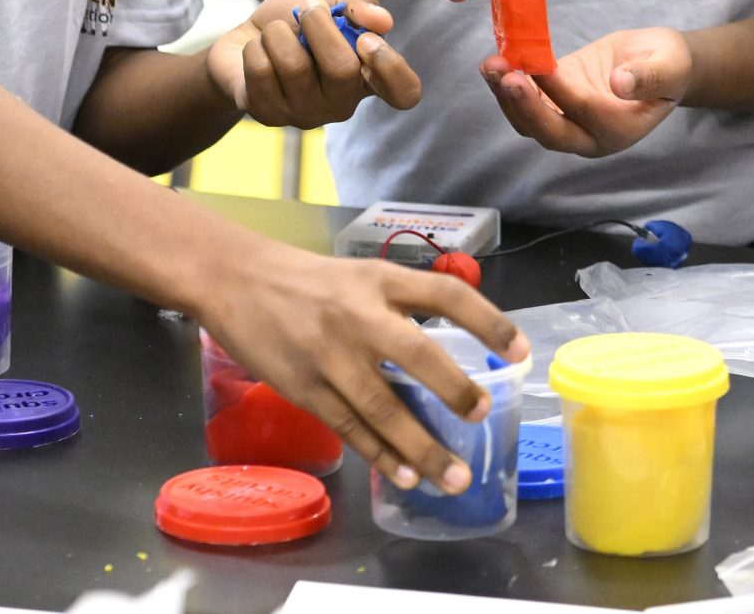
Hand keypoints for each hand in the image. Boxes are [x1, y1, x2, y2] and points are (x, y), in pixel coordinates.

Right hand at [195, 241, 526, 495]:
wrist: (233, 279)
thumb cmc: (304, 282)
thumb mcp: (359, 277)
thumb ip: (401, 305)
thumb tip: (451, 351)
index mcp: (379, 281)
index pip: (445, 294)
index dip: (487, 321)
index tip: (520, 351)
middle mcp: (358, 315)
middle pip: (416, 352)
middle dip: (453, 388)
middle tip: (480, 415)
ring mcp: (328, 354)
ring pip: (382, 406)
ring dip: (421, 447)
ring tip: (453, 477)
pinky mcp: (303, 387)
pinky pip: (348, 427)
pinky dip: (379, 454)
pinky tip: (403, 474)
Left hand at [208, 0, 418, 127]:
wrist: (243, 37)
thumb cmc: (295, 20)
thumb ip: (358, 5)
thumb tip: (383, 21)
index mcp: (366, 75)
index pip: (404, 93)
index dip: (391, 66)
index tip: (365, 39)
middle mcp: (342, 103)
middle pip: (342, 71)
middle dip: (319, 26)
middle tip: (306, 9)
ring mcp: (304, 114)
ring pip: (295, 67)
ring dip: (279, 33)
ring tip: (275, 31)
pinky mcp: (268, 115)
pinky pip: (261, 72)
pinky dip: (256, 47)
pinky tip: (258, 51)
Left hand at [481, 27, 690, 156]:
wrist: (658, 64)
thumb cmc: (669, 65)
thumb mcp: (669, 65)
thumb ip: (649, 77)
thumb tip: (621, 84)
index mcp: (619, 130)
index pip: (583, 111)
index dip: (559, 89)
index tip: (538, 65)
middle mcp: (589, 136)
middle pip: (548, 131)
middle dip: (522, 105)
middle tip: (502, 75)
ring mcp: (568, 122)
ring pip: (529, 121)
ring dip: (506, 96)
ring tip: (490, 65)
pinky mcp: (553, 103)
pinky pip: (526, 103)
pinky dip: (507, 86)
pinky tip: (495, 62)